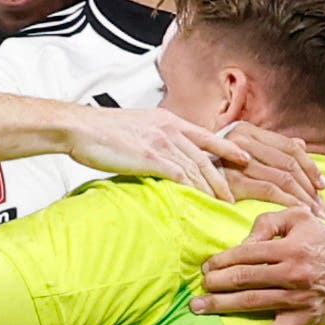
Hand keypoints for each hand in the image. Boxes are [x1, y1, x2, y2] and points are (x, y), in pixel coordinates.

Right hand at [56, 102, 231, 198]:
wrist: (81, 127)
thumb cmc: (101, 130)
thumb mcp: (136, 127)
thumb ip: (154, 139)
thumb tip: (161, 156)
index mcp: (167, 120)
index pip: (206, 136)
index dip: (228, 148)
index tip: (243, 158)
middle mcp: (170, 129)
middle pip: (206, 157)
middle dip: (223, 178)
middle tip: (235, 196)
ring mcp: (162, 142)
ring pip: (197, 168)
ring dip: (211, 189)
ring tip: (221, 204)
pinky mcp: (152, 157)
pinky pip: (181, 176)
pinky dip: (193, 190)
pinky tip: (200, 201)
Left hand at [197, 200, 324, 324]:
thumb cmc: (324, 242)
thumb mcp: (300, 219)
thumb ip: (269, 222)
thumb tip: (244, 242)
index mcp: (289, 248)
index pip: (247, 254)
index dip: (222, 260)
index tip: (206, 267)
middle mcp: (291, 274)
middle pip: (244, 279)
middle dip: (216, 283)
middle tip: (199, 287)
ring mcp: (296, 300)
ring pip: (252, 303)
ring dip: (222, 306)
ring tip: (199, 308)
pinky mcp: (302, 321)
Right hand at [206, 122, 322, 209]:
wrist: (179, 175)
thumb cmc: (213, 167)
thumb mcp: (241, 150)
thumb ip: (271, 146)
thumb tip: (301, 143)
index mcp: (248, 130)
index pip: (289, 147)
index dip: (310, 167)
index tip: (323, 186)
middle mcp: (243, 139)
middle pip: (290, 163)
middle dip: (311, 187)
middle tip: (323, 206)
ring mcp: (237, 159)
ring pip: (283, 177)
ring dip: (303, 198)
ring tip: (315, 213)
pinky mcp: (232, 180)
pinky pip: (270, 190)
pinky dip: (288, 202)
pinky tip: (297, 212)